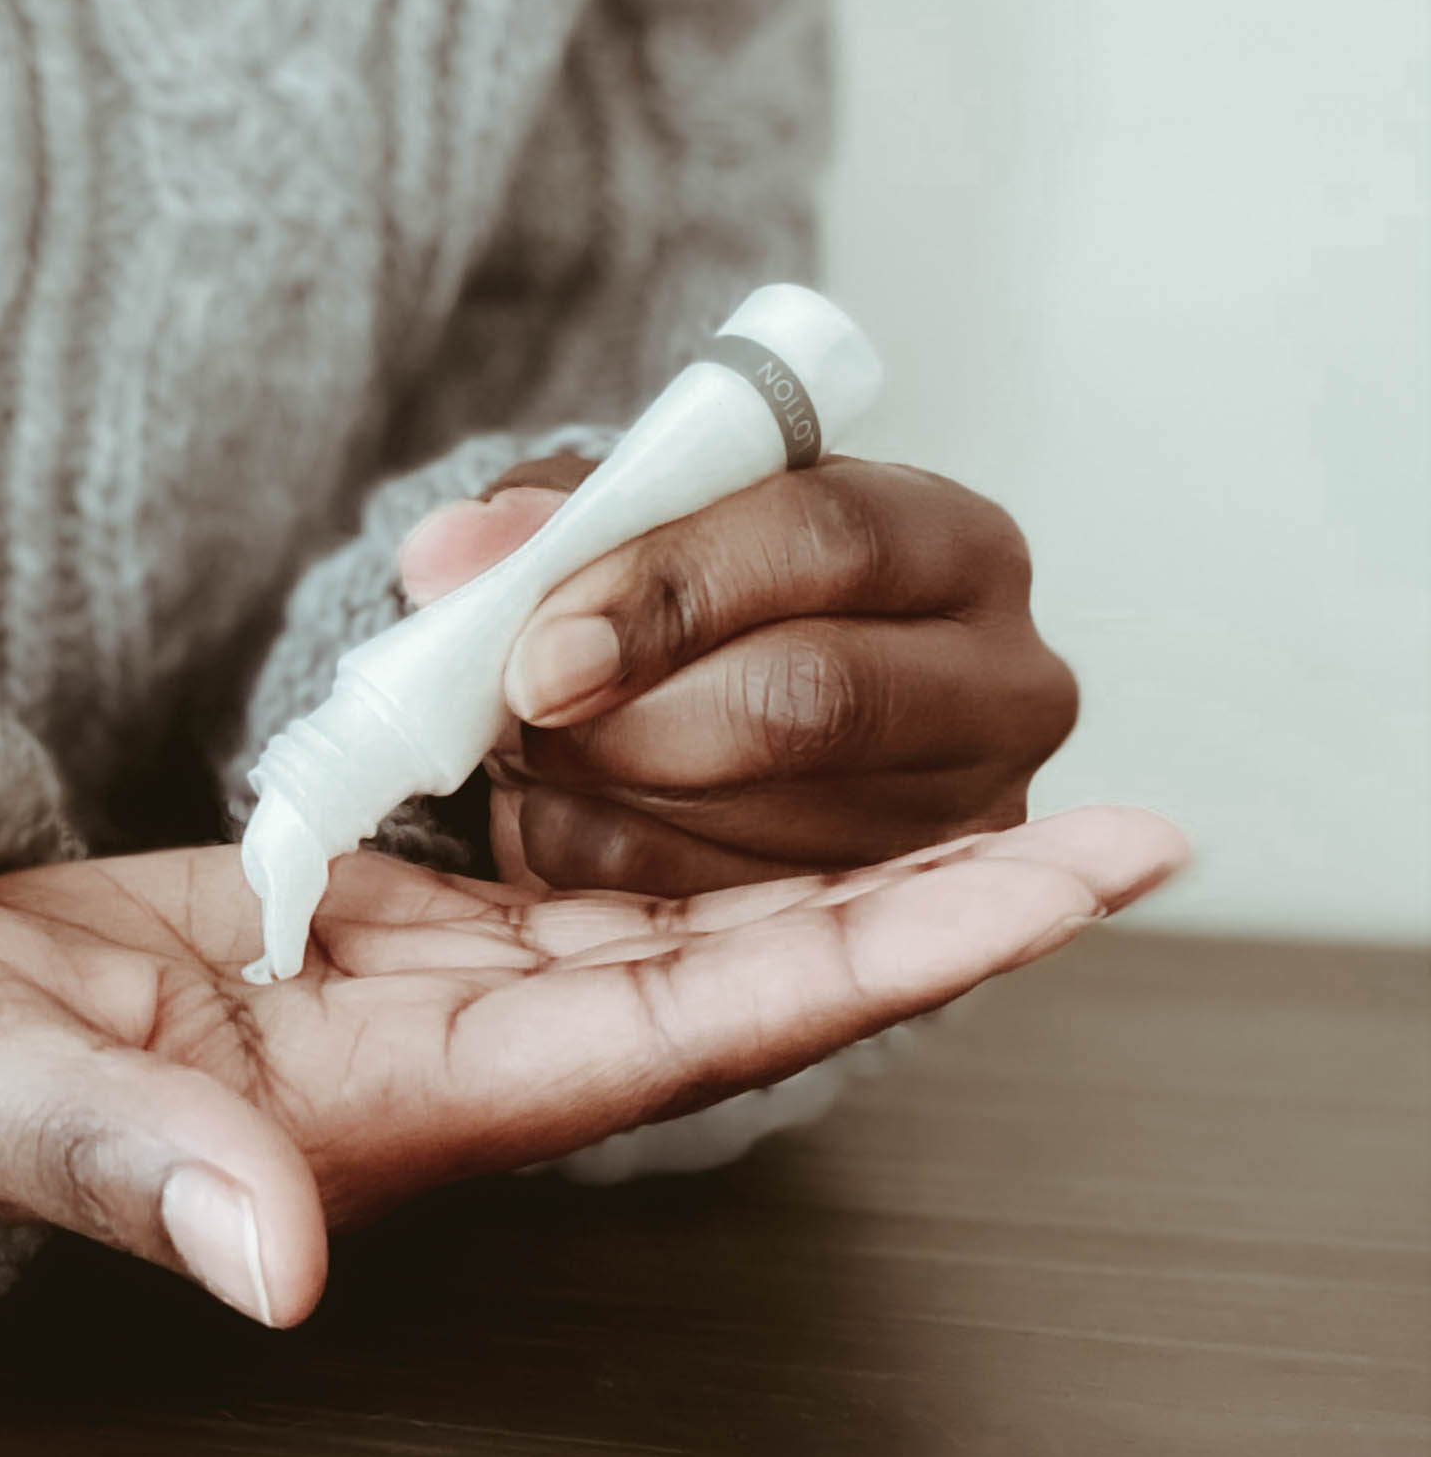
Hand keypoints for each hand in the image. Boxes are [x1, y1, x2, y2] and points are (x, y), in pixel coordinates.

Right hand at [0, 810, 1184, 1324]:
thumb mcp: (3, 1095)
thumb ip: (140, 1168)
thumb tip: (283, 1267)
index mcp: (397, 1109)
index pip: (688, 1026)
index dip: (879, 958)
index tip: (1054, 890)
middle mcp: (454, 1063)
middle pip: (737, 979)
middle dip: (930, 908)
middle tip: (1127, 822)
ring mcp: (423, 996)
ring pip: (672, 919)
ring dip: (834, 862)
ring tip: (998, 783)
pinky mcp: (375, 933)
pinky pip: (565, 876)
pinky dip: (680, 821)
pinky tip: (764, 774)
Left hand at [398, 454, 1079, 892]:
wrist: (739, 706)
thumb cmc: (697, 599)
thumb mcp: (629, 527)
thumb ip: (543, 526)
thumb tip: (452, 553)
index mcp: (951, 541)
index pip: (826, 540)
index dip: (669, 593)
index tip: (540, 649)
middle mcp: (1004, 683)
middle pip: (811, 698)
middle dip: (634, 717)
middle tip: (522, 722)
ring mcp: (967, 821)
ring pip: (767, 826)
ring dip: (613, 795)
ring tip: (545, 751)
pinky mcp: (905, 930)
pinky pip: (730, 917)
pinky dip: (619, 866)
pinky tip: (584, 813)